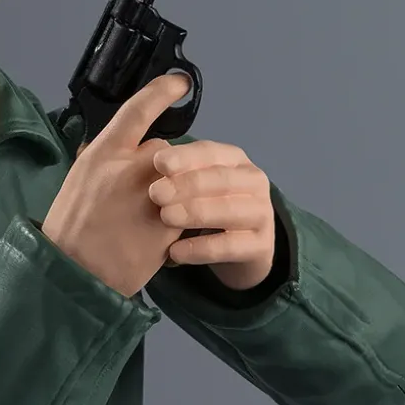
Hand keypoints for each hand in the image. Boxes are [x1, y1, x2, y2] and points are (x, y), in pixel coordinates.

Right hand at [41, 73, 192, 297]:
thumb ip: (104, 162)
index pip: (137, 109)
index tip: (179, 83)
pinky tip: (160, 240)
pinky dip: (178, 223)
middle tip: (150, 194)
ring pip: (181, 181)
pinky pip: (187, 212)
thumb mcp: (78, 182)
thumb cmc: (69, 231)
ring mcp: (152, 195)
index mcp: (102, 154)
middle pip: (166, 150)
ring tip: (153, 218)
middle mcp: (129, 168)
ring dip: (175, 195)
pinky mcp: (169, 224)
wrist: (72, 274)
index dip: (162, 91)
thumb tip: (122, 150)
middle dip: (164, 169)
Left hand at [147, 140, 275, 289]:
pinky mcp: (261, 246)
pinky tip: (175, 252)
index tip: (157, 162)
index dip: (185, 157)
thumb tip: (143, 157)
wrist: (240, 250)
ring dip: (195, 212)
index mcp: (235, 160)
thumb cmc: (207, 207)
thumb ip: (174, 172)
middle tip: (155, 193)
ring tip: (165, 217)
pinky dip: (201, 249)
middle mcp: (253, 182)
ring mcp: (261, 214)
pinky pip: (230, 247)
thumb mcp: (193, 185)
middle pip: (221, 179)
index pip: (211, 152)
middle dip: (186, 185)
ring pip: (229, 210)